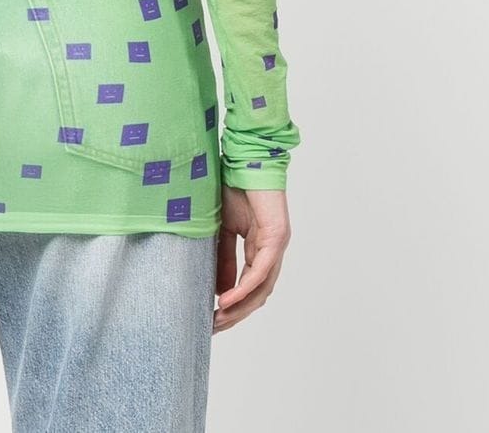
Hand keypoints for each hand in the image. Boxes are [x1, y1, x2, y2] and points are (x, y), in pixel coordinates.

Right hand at [213, 185, 291, 332]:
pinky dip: (245, 287)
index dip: (233, 307)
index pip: (250, 288)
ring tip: (219, 319)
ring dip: (240, 307)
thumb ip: (222, 258)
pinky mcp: (276, 237)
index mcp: (260, 249)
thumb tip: (218, 291)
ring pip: (262, 288)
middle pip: (258, 295)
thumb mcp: (221, 229)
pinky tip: (228, 299)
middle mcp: (271, 252)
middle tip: (213, 328)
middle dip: (235, 315)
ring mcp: (276, 246)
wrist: (243, 160)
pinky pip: (261, 270)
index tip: (212, 320)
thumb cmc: (232, 188)